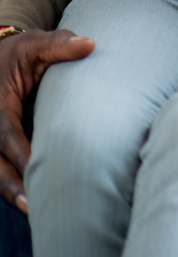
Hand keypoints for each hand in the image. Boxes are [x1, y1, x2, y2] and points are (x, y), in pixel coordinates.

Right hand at [0, 29, 94, 211]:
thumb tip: (89, 44)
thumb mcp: (36, 44)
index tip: (40, 166)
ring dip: (10, 190)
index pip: (4, 132)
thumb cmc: (21, 53)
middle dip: (11, 184)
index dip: (20, 152)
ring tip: (35, 211)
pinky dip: (10, 184)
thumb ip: (59, 44)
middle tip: (34, 206)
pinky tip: (32, 201)